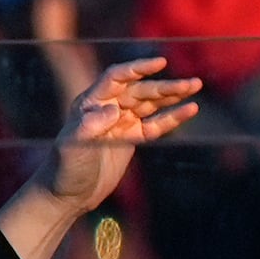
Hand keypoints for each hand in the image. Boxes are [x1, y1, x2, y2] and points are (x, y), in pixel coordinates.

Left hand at [37, 57, 201, 212]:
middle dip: (165, 86)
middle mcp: (107, 107)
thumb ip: (90, 126)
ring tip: (195, 86)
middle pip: (140, 90)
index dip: (137, 68)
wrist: (68, 195)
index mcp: (91, 102)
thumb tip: (113, 109)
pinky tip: (190, 109)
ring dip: (172, 96)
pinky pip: (155, 125)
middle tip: (192, 83)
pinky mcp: (131, 138)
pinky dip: (171, 118)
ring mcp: (121, 122)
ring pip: (151, 104)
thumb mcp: (72, 146)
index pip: (117, 78)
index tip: (160, 63)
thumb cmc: (64, 168)